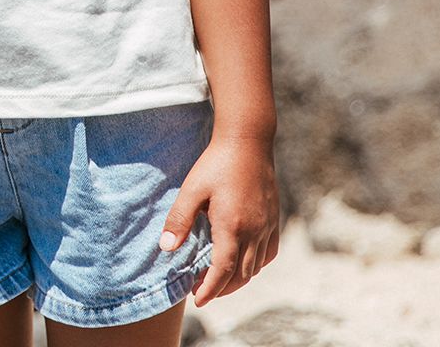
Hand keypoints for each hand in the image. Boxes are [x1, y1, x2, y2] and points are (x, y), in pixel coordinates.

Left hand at [158, 131, 279, 306]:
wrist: (248, 140)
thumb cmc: (216, 163)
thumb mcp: (192, 189)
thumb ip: (179, 220)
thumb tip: (165, 248)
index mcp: (232, 228)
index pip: (223, 271)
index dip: (210, 289)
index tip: (197, 300)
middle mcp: (254, 232)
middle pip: (240, 274)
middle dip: (222, 288)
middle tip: (203, 290)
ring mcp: (267, 226)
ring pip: (255, 266)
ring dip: (238, 278)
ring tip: (220, 279)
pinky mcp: (274, 218)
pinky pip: (269, 252)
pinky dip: (256, 264)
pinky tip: (245, 261)